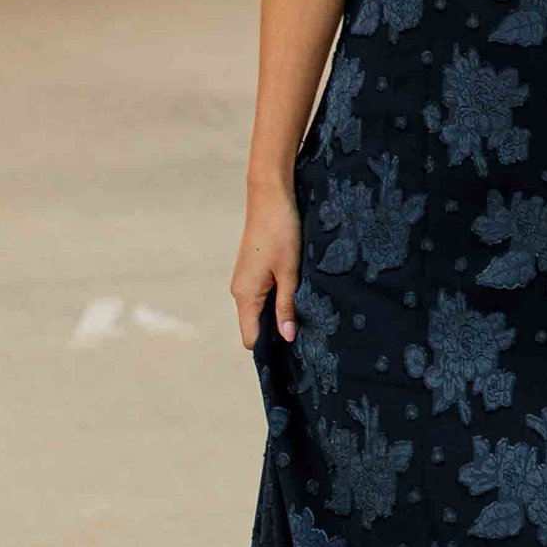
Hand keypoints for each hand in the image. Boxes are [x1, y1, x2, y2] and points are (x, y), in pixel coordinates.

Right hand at [230, 186, 301, 347]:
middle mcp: (239, 291)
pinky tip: (296, 295)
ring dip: (278, 315)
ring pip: (259, 310)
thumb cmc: (281, 231)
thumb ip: (287, 306)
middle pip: (255, 326)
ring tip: (304, 315)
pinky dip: (276, 300)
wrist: (271, 196)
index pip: (251, 338)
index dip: (271, 347)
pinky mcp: (252, 270)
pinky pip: (261, 295)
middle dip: (277, 332)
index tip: (296, 350)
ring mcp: (244, 280)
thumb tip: (288, 337)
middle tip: (307, 334)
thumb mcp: (289, 271)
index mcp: (245, 295)